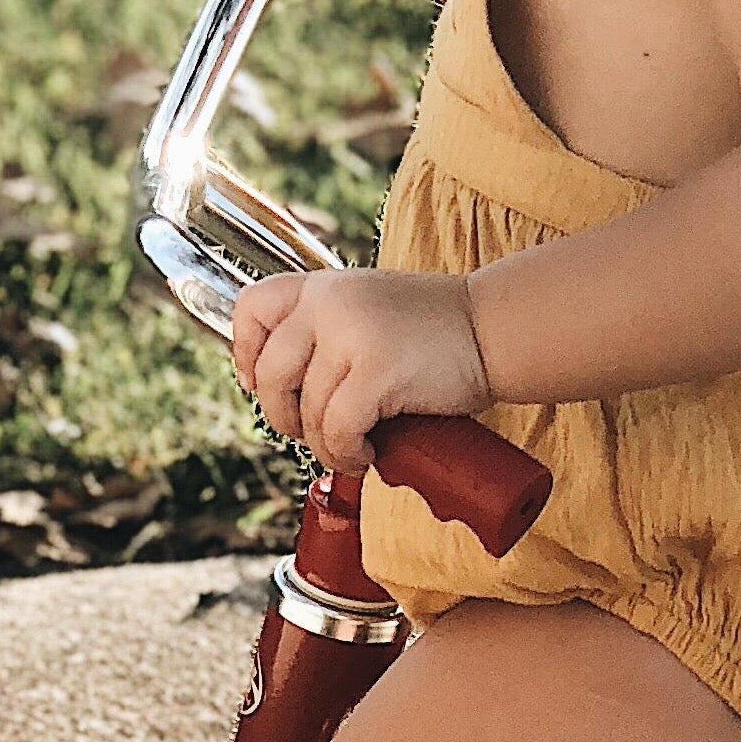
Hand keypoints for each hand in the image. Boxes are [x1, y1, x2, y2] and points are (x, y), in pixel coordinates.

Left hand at [232, 267, 489, 470]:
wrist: (496, 329)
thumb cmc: (440, 331)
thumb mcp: (370, 309)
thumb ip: (329, 328)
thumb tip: (284, 387)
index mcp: (322, 287)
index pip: (251, 309)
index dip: (244, 353)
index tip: (261, 382)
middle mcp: (329, 304)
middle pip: (268, 375)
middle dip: (285, 417)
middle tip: (316, 432)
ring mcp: (351, 336)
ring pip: (306, 412)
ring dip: (326, 446)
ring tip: (356, 448)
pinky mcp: (376, 372)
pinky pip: (338, 431)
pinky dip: (349, 454)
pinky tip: (370, 453)